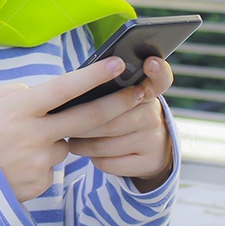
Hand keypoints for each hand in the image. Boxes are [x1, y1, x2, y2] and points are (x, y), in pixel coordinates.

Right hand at [0, 57, 145, 201]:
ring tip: (20, 144)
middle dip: (118, 104)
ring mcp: (39, 163)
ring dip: (54, 140)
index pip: (64, 88)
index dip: (93, 75)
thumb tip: (38, 91)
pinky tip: (15, 165)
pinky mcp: (40, 185)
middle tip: (139, 93)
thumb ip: (14, 92)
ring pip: (64, 145)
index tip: (117, 62)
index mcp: (19, 109)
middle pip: (88, 119)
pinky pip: (50, 169)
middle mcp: (34, 135)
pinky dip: (39, 164)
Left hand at [64, 56, 173, 191]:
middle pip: (112, 118)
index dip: (156, 70)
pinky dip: (94, 159)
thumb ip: (108, 92)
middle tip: (64, 121)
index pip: (160, 77)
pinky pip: (110, 162)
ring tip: (72, 138)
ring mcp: (153, 139)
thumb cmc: (122, 117)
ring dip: (83, 143)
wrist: (149, 151)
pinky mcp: (148, 162)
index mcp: (147, 92)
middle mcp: (153, 114)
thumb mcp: (121, 100)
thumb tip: (74, 90)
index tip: (149, 63)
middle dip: (83, 122)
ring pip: (106, 143)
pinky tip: (89, 152)